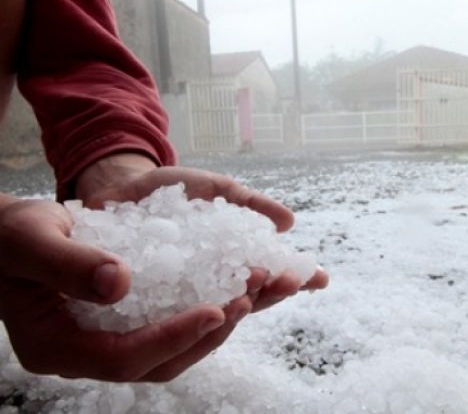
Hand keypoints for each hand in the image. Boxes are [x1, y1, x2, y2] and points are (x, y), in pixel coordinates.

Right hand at [0, 197, 262, 380]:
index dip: (172, 338)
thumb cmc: (9, 237)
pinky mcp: (125, 321)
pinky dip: (204, 307)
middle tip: (248, 297)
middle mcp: (86, 353)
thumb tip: (118, 283)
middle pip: (157, 362)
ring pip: (170, 348)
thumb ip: (66, 263)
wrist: (6, 238)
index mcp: (57, 346)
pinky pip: (169, 323)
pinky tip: (232, 283)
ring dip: (215, 323)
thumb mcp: (31, 239)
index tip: (216, 311)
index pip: (123, 357)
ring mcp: (107, 340)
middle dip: (207, 333)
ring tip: (253, 290)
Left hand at [76, 153, 328, 311]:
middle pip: (247, 299)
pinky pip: (168, 305)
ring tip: (251, 293)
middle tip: (285, 283)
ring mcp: (178, 293)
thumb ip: (250, 204)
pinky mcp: (145, 295)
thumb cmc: (174, 192)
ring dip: (235, 302)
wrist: (121, 185)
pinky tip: (204, 305)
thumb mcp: (216, 191)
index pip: (267, 278)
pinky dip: (187, 305)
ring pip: (214, 309)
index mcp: (229, 264)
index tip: (319, 278)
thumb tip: (289, 222)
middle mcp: (207, 285)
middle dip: (269, 292)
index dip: (292, 279)